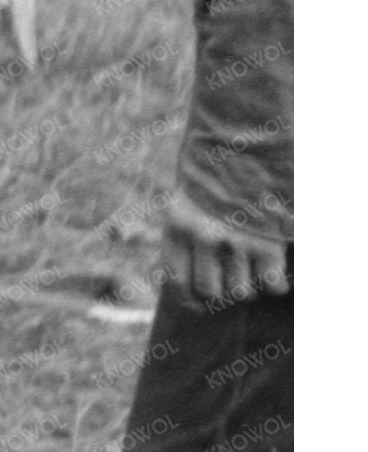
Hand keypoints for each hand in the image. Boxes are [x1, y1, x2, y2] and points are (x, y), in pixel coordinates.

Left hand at [157, 188, 290, 305]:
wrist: (245, 146)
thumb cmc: (216, 178)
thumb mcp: (187, 202)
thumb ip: (187, 238)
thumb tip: (194, 290)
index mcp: (177, 226)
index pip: (177, 282)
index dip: (190, 300)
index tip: (201, 305)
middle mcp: (203, 238)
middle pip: (211, 292)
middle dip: (223, 293)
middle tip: (233, 280)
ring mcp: (236, 241)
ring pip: (241, 292)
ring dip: (249, 286)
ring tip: (251, 269)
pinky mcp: (266, 243)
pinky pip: (271, 285)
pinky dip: (275, 284)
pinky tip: (273, 270)